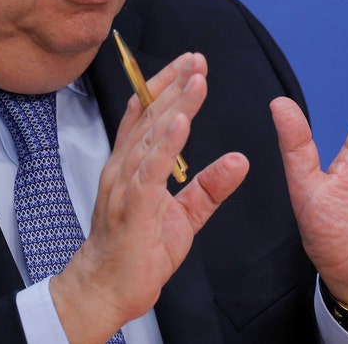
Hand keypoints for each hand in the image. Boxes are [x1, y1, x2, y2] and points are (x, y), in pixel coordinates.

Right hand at [50, 52, 249, 343]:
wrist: (109, 290)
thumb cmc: (139, 251)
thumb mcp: (185, 215)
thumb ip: (209, 187)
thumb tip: (238, 160)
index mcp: (133, 166)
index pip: (148, 116)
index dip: (166, 87)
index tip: (190, 64)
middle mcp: (124, 168)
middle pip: (151, 117)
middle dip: (174, 84)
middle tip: (197, 58)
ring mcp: (125, 185)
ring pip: (152, 136)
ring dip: (174, 105)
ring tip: (196, 80)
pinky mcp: (132, 207)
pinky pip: (150, 170)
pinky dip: (166, 144)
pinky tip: (181, 121)